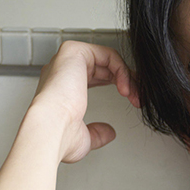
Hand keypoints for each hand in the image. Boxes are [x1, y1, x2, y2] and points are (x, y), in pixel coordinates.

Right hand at [29, 41, 139, 163]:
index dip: (117, 85)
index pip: (96, 76)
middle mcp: (64, 70)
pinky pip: (107, 54)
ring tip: (135, 96)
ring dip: (127, 77)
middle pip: (105, 66)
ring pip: (108, 59)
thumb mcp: (84, 137)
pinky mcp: (74, 51)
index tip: (133, 100)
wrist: (51, 129)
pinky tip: (125, 88)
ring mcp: (68, 59)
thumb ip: (97, 133)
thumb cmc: (61, 136)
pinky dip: (121, 70)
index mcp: (64, 86)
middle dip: (127, 82)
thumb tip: (110, 133)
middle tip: (139, 98)